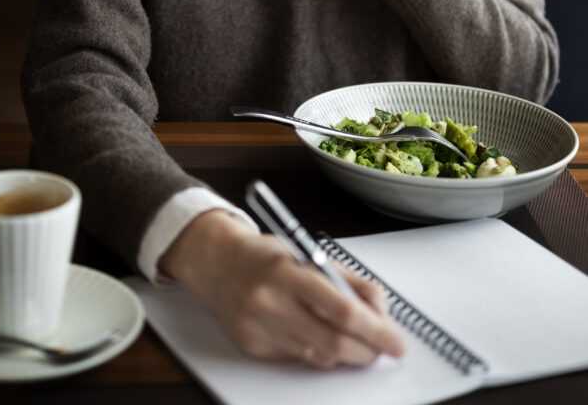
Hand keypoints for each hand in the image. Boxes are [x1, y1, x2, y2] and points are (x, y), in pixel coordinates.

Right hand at [160, 210, 404, 369]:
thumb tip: (381, 311)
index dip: (375, 330)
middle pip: (333, 342)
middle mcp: (270, 303)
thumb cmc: (266, 255)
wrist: (216, 262)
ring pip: (319, 356)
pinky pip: (298, 358)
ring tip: (359, 342)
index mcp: (288, 272)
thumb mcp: (308, 253)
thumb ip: (347, 280)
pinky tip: (322, 337)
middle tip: (384, 347)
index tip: (396, 341)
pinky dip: (319, 352)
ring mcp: (259, 329)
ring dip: (347, 353)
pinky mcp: (253, 348)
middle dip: (367, 349)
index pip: (341, 310)